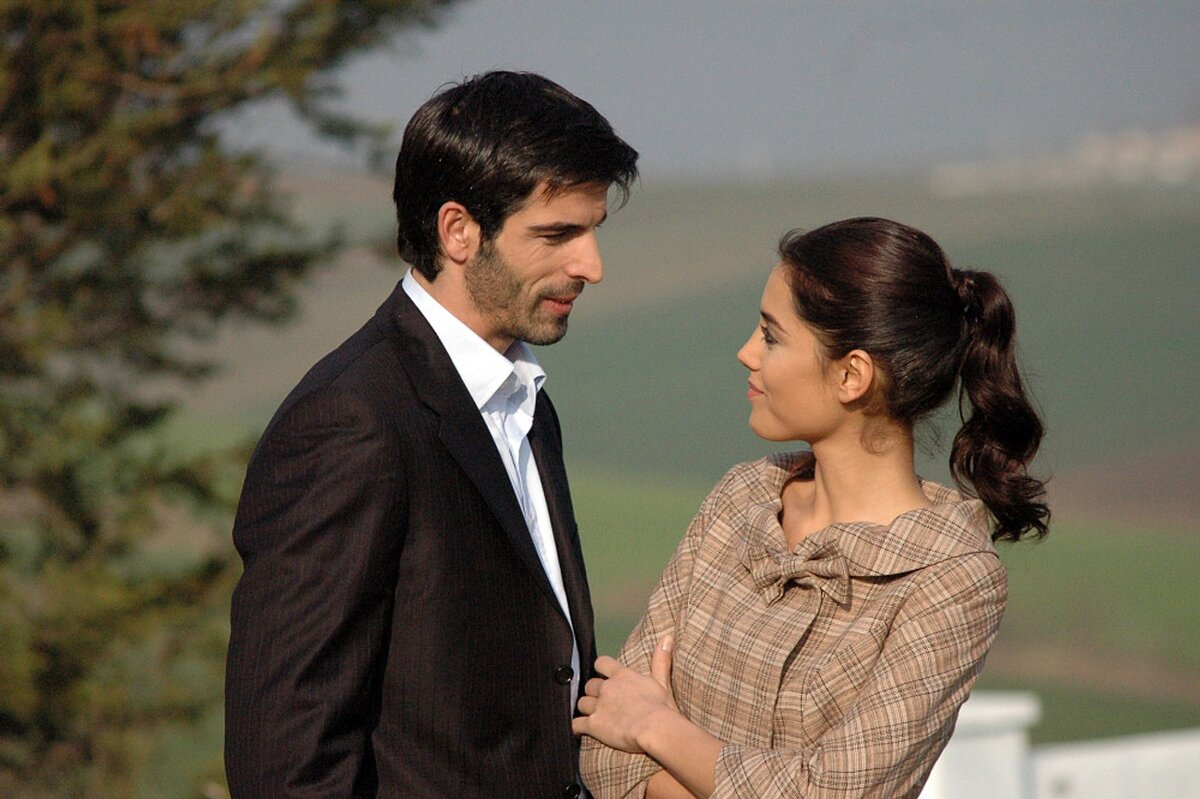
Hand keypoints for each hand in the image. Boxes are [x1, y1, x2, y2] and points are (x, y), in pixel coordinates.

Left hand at [573, 634, 677, 752]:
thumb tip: (667, 637)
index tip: (604, 675)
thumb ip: (661, 660)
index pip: (601, 663)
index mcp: (622, 676)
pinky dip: (577, 727)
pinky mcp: (593, 725)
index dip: (600, 669)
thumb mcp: (662, 682)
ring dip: (586, 709)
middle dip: (594, 693)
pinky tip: (579, 730)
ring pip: (582, 703)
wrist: (655, 729)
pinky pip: (576, 724)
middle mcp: (607, 688)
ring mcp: (599, 706)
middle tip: (602, 701)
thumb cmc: (661, 708)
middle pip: (589, 685)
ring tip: (592, 716)